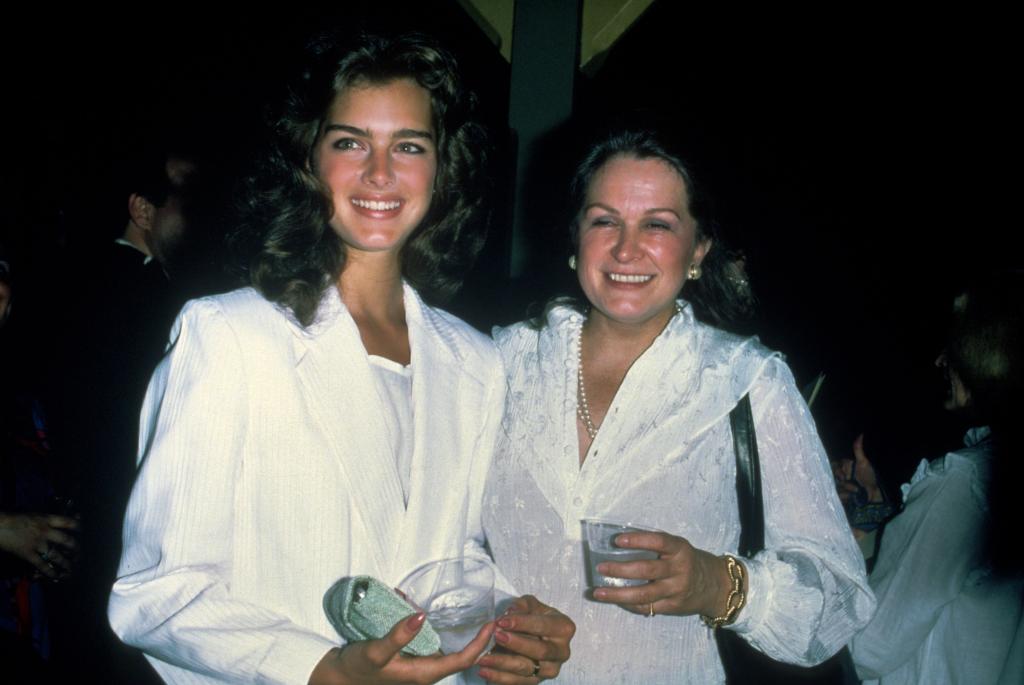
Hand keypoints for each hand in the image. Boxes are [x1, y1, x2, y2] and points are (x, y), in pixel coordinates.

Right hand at [0, 512, 78, 578]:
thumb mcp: (34, 515)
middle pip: (66, 540)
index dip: (79, 527)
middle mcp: (46, 531)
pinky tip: (56, 576)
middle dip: (76, 548)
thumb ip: (46, 521)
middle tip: (80, 554)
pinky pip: (41, 564)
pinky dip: (50, 571)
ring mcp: (37, 543)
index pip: (69, 522)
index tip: (85, 532)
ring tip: (72, 568)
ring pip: (56, 554)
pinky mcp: (28, 553)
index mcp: (47, 519)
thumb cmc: (14, 518)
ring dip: (66, 562)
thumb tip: (57, 525)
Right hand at [309, 612, 494, 684]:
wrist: (337, 678)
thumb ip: (398, 635)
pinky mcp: (411, 659)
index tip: (492, 624)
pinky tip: (420, 609)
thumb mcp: (375, 651)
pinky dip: (432, 626)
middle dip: (472, 635)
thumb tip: (421, 615)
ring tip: (459, 607)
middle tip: (485, 613)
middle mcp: (426, 672)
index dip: (480, 643)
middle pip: (459, 655)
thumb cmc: (357, 668)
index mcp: (423, 674)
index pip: (462, 660)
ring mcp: (419, 666)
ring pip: (444, 646)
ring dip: (453, 628)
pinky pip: (429, 642)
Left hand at [477, 595, 574, 682]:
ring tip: (483, 658)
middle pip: (540, 651)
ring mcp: (550, 669)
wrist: (536, 634)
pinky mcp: (537, 681)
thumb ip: (522, 605)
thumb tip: (510, 612)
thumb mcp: (531, 604)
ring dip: (503, 663)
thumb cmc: (534, 616)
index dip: (523, 623)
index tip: (502, 621)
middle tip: (497, 636)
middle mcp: (562, 652)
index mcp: (564, 628)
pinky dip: (500, 677)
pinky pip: (518, 682)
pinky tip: (485, 671)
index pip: (544, 626)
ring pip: (527, 669)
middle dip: (516, 644)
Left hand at [589, 531, 738, 618]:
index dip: (637, 540)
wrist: (716, 586)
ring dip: (617, 594)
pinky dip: (629, 604)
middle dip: (620, 569)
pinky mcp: (672, 607)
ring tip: (598, 592)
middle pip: (646, 570)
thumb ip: (656, 545)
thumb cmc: (688, 561)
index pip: (658, 541)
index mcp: (679, 549)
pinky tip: (615, 600)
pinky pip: (647, 607)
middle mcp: (679, 570)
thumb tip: (618, 544)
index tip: (617, 540)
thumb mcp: (678, 547)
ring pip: (643, 594)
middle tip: (600, 567)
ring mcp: (676, 590)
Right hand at [832, 434, 882, 504]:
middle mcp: (840, 476)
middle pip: (832, 476)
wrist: (873, 493)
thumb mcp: (864, 462)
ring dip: (846, 488)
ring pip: (835, 485)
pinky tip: (852, 496)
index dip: (838, 469)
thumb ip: (858, 450)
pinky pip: (837, 495)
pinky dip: (845, 495)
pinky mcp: (840, 496)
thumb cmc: (869, 476)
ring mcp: (839, 486)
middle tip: (849, 480)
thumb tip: (860, 435)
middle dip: (842, 479)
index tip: (844, 473)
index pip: (833, 465)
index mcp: (844, 467)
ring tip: (856, 489)